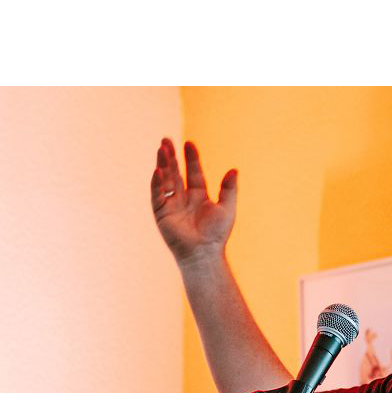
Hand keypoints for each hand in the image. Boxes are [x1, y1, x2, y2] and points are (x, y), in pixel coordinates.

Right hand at [150, 138, 237, 265]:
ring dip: (163, 165)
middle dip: (170, 157)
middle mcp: (183, 198)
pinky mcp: (161, 214)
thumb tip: (234, 169)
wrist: (204, 252)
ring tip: (161, 149)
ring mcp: (171, 205)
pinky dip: (157, 183)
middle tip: (166, 140)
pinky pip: (157, 195)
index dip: (191, 158)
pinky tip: (158, 170)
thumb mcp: (227, 207)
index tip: (189, 144)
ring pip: (165, 180)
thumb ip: (229, 188)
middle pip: (175, 173)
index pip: (192, 172)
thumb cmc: (217, 234)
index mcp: (199, 195)